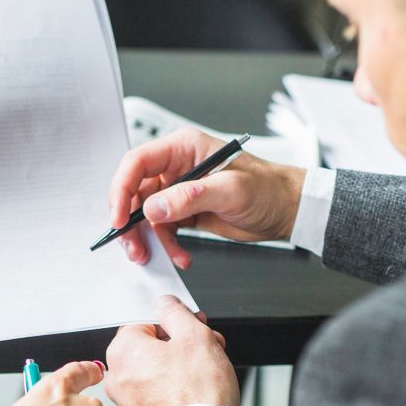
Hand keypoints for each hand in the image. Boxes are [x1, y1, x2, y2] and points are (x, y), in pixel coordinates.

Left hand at [105, 295, 239, 405]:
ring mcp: (126, 400)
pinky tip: (195, 390)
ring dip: (180, 364)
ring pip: (155, 370)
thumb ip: (176, 314)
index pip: (145, 321)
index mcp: (124, 350)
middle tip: (208, 345)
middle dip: (182, 343)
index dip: (174, 322)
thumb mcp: (194, 336)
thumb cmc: (197, 393)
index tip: (193, 325)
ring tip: (207, 370)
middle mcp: (117, 375)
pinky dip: (174, 388)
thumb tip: (166, 305)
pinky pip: (156, 392)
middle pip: (150, 346)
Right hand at [109, 128, 306, 267]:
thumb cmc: (267, 189)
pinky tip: (180, 255)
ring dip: (147, 239)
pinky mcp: (183, 211)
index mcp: (183, 149)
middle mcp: (175, 168)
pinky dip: (166, 246)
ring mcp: (177, 191)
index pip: (137, 163)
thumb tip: (153, 208)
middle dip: (130, 222)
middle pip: (134, 192)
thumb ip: (190, 197)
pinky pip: (161, 229)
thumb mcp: (231, 190)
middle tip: (135, 247)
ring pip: (144, 216)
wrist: (285, 210)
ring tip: (156, 256)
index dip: (122, 190)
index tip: (119, 218)